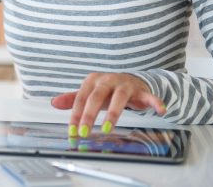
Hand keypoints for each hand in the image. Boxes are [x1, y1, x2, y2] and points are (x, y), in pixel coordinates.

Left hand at [50, 72, 165, 137]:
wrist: (131, 81)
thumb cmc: (107, 90)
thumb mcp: (89, 93)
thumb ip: (72, 99)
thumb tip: (54, 102)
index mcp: (92, 81)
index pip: (81, 99)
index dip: (75, 115)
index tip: (72, 132)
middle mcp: (108, 80)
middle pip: (96, 97)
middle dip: (89, 115)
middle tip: (84, 131)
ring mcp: (125, 84)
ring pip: (119, 98)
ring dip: (113, 114)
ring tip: (107, 129)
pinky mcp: (141, 90)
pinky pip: (148, 96)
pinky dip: (154, 102)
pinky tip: (159, 110)